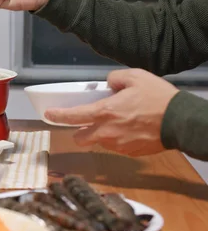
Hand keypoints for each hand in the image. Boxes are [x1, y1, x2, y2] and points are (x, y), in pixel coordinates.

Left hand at [44, 69, 179, 156]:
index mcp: (104, 112)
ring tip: (118, 122)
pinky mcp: (129, 153)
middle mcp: (106, 132)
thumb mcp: (135, 77)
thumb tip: (108, 85)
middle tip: (87, 122)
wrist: (181, 122)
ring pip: (98, 142)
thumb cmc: (158, 98)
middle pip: (79, 138)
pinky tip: (130, 129)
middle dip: (78, 131)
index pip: (72, 117)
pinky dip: (117, 139)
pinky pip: (116, 146)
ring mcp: (117, 145)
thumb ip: (115, 78)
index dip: (57, 116)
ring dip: (101, 134)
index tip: (48, 114)